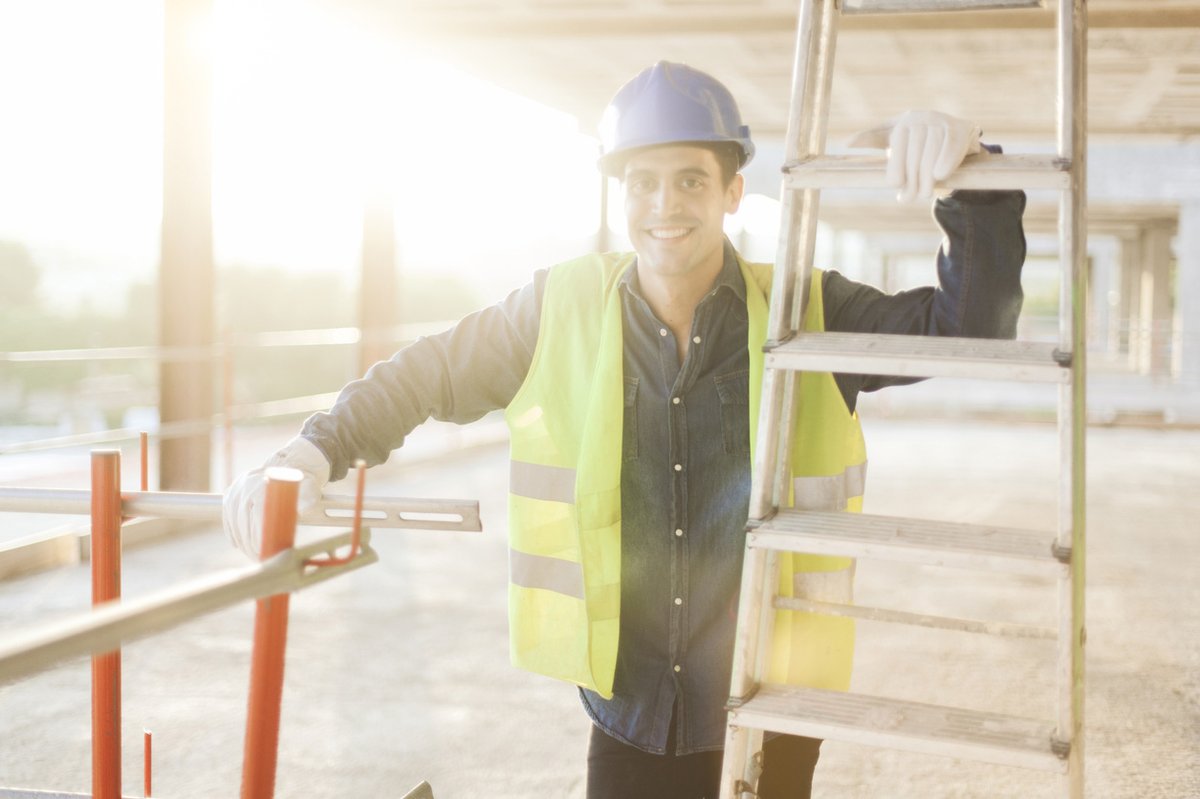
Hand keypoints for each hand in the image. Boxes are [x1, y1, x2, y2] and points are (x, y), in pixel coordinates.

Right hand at [222, 437, 329, 557]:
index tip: (264, 552)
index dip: (258, 538)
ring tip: (252, 553)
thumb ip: (306, 501)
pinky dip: (232, 531)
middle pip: (243, 522)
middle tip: (259, 557)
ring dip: (241, 541)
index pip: (257, 518)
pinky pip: (228, 516)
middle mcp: (246, 485)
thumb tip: (302, 512)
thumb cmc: (302, 484)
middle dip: (249, 544)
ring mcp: (237, 488)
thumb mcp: (309, 492)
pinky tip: (238, 544)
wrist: (291, 466)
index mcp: (264, 486)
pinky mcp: (231, 492)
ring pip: (234, 520)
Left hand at [848, 110, 981, 201]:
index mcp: (902, 122)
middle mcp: (921, 118)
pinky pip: (950, 147)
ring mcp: (941, 121)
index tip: (896, 187)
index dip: (896, 170)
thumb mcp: (892, 139)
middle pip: (914, 155)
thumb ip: (870, 140)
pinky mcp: (959, 128)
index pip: (897, 148)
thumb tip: (846, 144)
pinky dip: (945, 162)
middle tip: (909, 199)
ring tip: (924, 194)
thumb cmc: (916, 143)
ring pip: (931, 155)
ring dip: (927, 179)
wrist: (954, 134)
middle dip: (912, 180)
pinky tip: (939, 175)